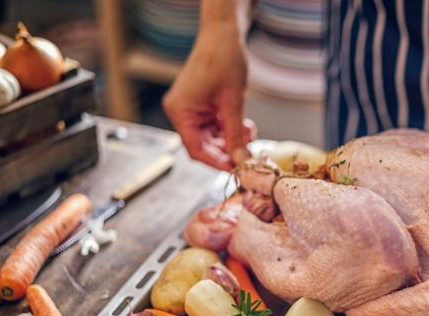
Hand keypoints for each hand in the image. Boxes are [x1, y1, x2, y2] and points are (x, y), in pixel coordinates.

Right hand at [163, 16, 255, 170]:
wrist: (223, 34)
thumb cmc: (223, 59)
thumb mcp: (233, 102)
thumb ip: (235, 135)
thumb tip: (240, 161)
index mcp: (180, 111)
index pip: (196, 149)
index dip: (217, 162)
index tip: (237, 169)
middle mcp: (180, 112)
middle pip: (203, 146)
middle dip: (227, 151)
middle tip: (249, 155)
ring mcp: (190, 109)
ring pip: (211, 138)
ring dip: (231, 140)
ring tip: (249, 135)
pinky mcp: (200, 106)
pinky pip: (214, 127)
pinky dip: (229, 129)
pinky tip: (244, 127)